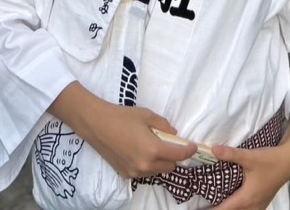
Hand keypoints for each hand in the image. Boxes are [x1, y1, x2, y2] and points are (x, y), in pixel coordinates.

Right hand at [48, 83, 196, 178]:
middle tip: (170, 143)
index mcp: (153, 150)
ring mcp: (135, 173)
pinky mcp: (125, 174)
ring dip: (161, 161)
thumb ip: (164, 125)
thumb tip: (174, 133)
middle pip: (170, 167)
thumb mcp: (147, 115)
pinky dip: (148, 164)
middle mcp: (145, 166)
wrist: (96, 124)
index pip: (178, 155)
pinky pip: (144, 172)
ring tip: (154, 145)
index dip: (189, 150)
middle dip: (174, 156)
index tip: (193, 146)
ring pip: (157, 171)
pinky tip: (140, 151)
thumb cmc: (122, 116)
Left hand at [212, 104, 289, 209]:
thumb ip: (231, 154)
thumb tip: (213, 149)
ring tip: (217, 205)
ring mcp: (259, 206)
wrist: (289, 162)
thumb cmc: (269, 160)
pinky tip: (234, 204)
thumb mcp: (249, 156)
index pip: (225, 209)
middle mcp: (252, 206)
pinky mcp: (263, 202)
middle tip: (205, 208)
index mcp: (246, 198)